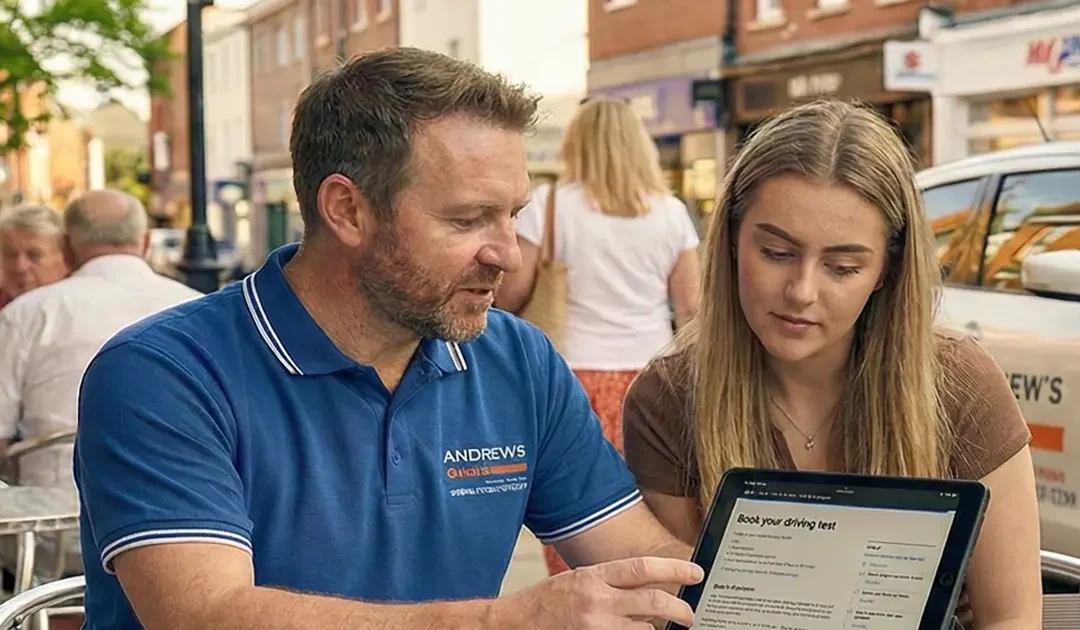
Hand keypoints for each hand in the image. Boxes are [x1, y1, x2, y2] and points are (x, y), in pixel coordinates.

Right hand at [500, 556, 703, 628]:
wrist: (518, 623)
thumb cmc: (548, 601)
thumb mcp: (580, 578)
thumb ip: (613, 581)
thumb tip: (650, 584)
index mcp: (594, 577)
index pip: (642, 568)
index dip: (674, 568)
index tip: (695, 572)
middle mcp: (598, 601)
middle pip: (653, 601)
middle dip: (679, 608)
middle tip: (690, 614)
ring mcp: (597, 627)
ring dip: (654, 629)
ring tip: (655, 627)